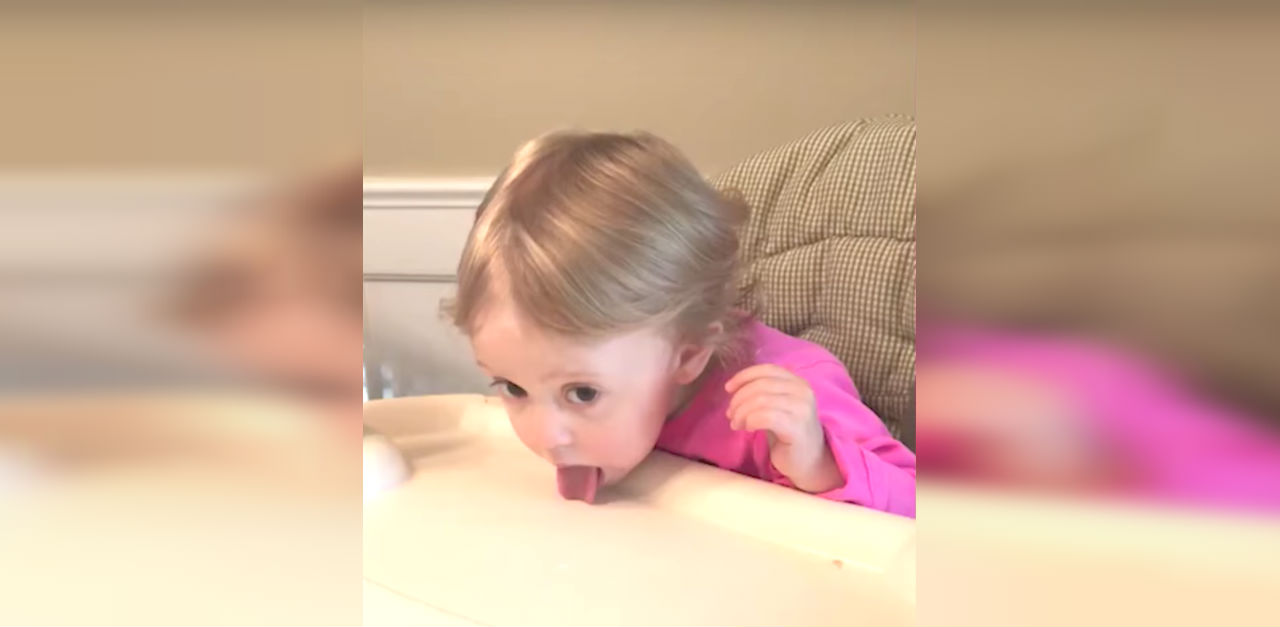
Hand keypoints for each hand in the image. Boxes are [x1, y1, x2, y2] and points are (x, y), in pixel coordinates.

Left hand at [725, 364, 842, 492]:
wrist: (810, 461)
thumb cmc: (789, 434)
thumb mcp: (776, 407)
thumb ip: (762, 393)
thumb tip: (734, 388)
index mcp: (798, 382)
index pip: (767, 370)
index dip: (744, 376)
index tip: (728, 388)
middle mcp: (803, 391)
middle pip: (760, 385)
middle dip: (739, 399)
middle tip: (730, 414)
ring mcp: (802, 409)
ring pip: (760, 400)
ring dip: (742, 412)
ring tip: (736, 424)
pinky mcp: (797, 427)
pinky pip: (765, 417)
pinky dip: (750, 421)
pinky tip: (748, 429)